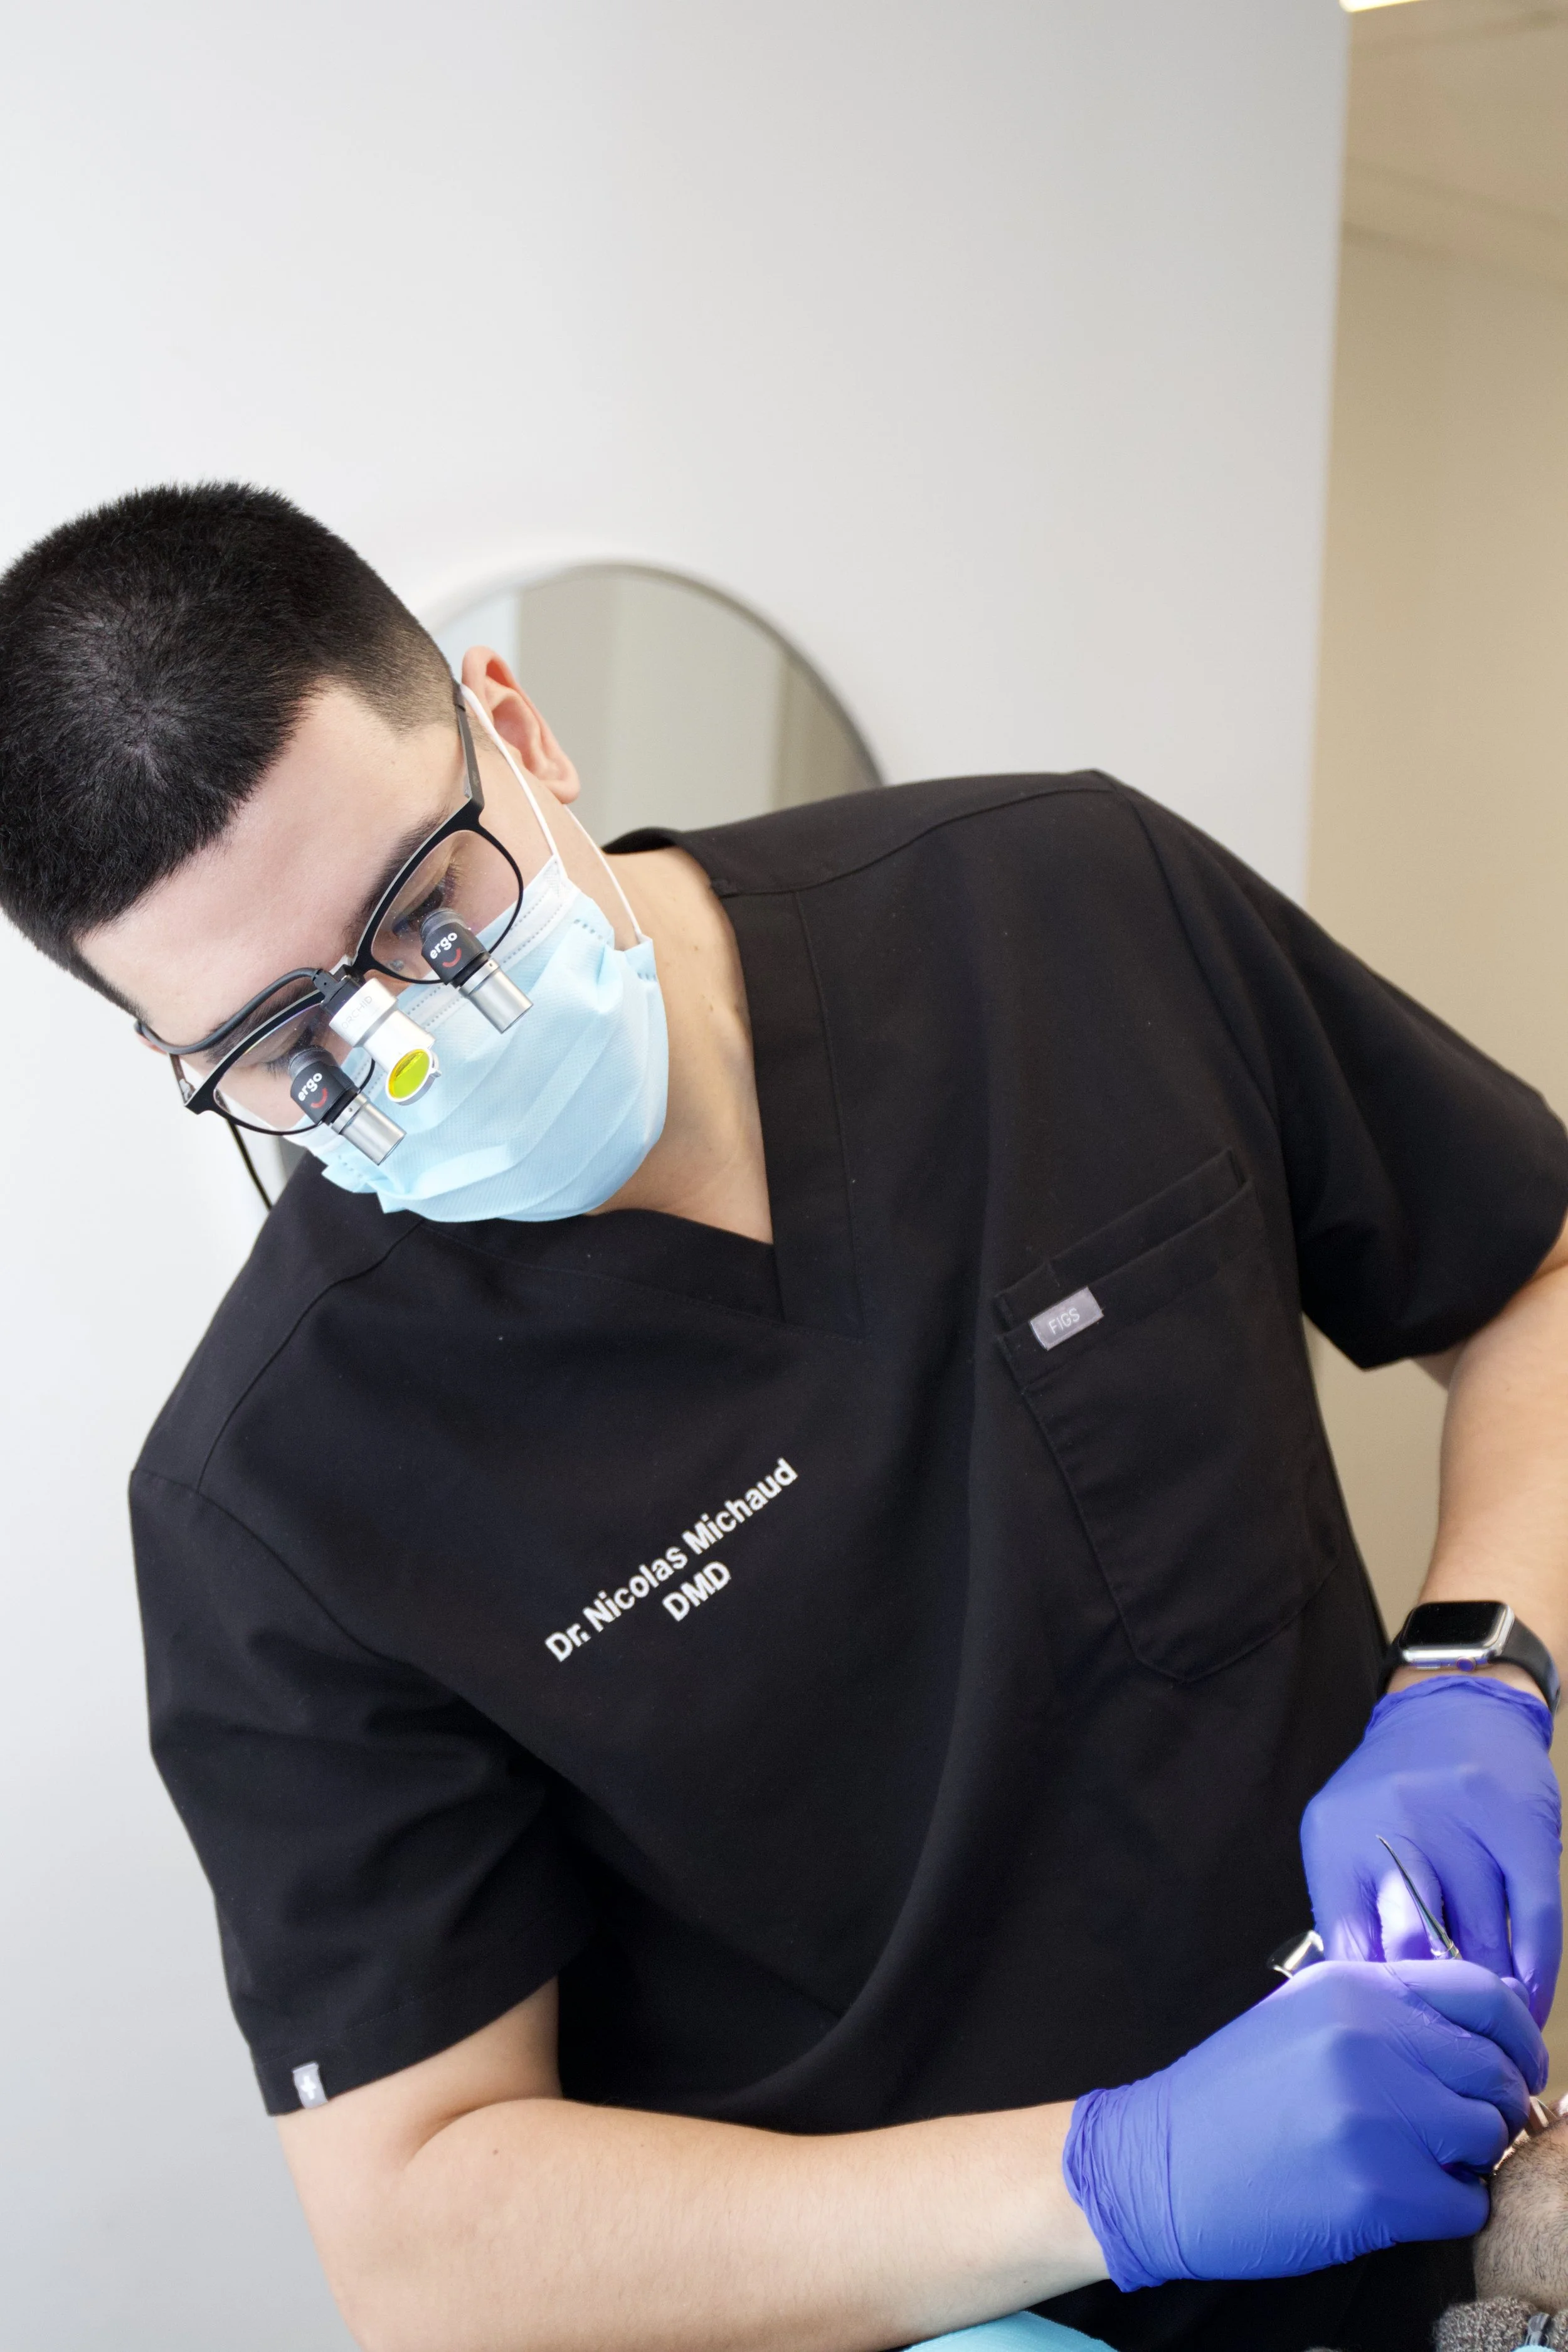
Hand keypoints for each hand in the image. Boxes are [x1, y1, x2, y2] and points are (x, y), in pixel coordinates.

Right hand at [1062, 1960, 1544, 2288]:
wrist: (1156, 2164)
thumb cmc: (1232, 2097)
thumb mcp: (1303, 2018)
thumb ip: (1384, 2014)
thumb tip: (1477, 2042)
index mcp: (1353, 1987)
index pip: (1484, 1993)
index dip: (1517, 2037)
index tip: (1518, 2069)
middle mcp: (1369, 2037)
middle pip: (1493, 2072)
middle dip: (1491, 2109)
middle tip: (1458, 2132)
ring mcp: (1374, 2114)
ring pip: (1487, 2140)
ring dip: (1465, 2161)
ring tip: (1413, 2164)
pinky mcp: (1375, 2190)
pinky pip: (1463, 2206)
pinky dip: (1444, 2211)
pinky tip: (1395, 2200)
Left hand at [1301, 1677, 1560, 2023]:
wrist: (1453, 1707)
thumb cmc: (1390, 1793)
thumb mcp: (1342, 1838)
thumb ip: (1348, 1913)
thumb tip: (1362, 2010)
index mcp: (1339, 1838)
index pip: (1350, 1947)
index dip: (1378, 2008)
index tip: (1397, 2046)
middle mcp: (1395, 1827)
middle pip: (1415, 1950)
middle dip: (1434, 2009)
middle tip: (1448, 2050)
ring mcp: (1462, 1825)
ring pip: (1480, 1943)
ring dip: (1489, 2003)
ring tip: (1492, 2041)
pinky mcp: (1520, 1828)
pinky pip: (1534, 1923)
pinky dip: (1533, 1976)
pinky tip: (1527, 2005)